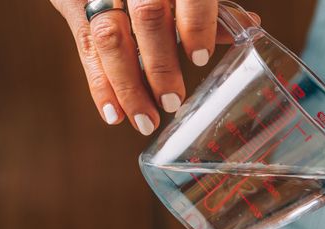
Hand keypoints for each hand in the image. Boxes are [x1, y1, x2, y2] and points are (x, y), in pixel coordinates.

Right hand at [50, 0, 259, 133]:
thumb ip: (208, 5)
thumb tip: (250, 27)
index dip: (196, 24)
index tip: (200, 58)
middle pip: (147, 17)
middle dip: (159, 64)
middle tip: (173, 102)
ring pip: (110, 37)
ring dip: (128, 85)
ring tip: (146, 120)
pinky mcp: (74, 5)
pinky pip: (86, 48)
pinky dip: (100, 85)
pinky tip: (115, 115)